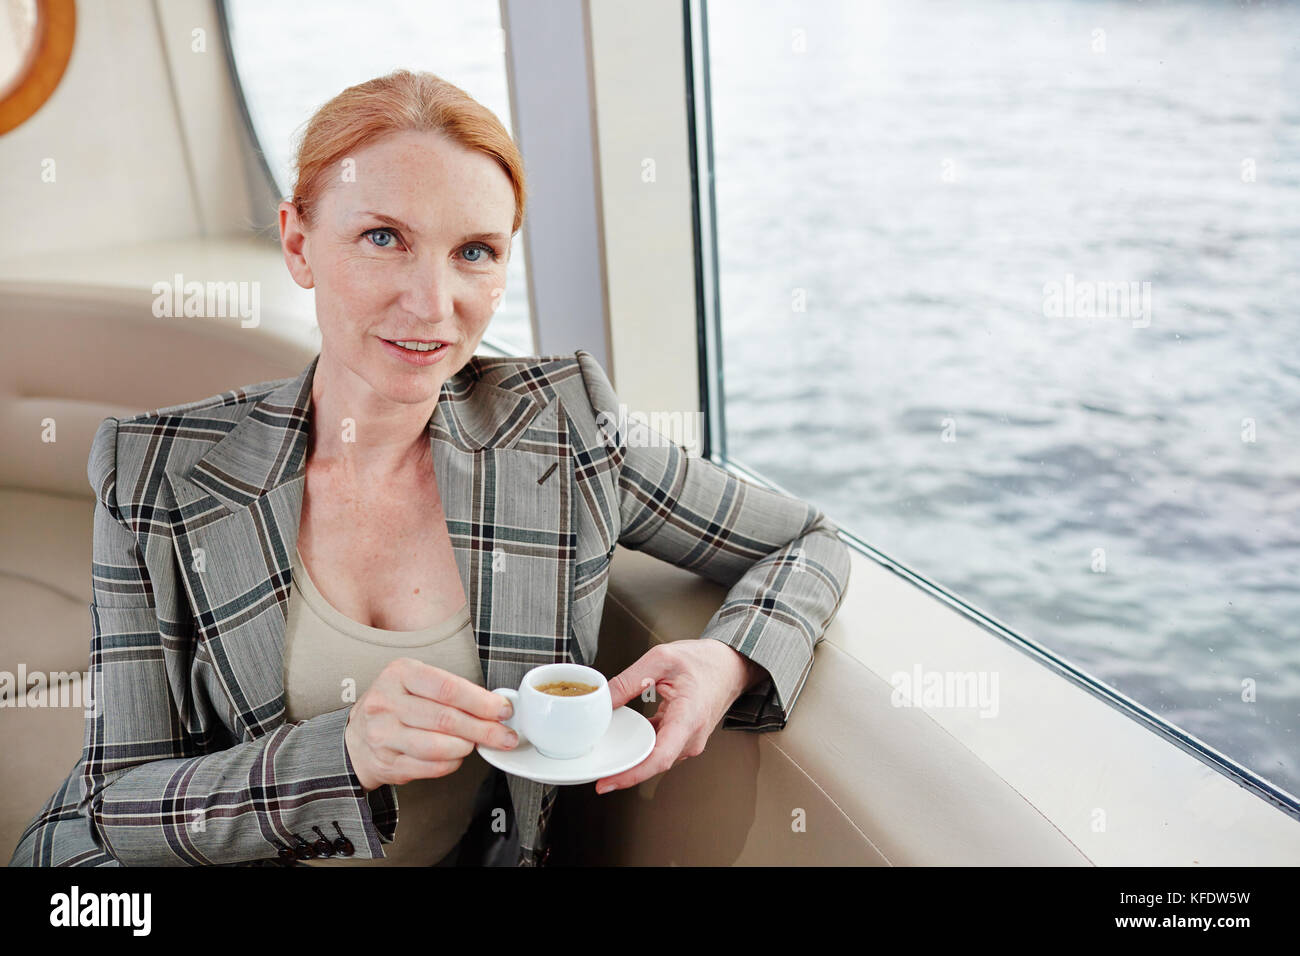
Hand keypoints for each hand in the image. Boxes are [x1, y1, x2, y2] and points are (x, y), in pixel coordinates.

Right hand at [344, 658, 518, 790]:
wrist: (356, 737)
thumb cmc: (397, 705)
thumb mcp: (416, 683)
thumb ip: (452, 691)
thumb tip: (495, 708)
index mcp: (400, 673)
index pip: (447, 688)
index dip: (481, 701)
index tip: (503, 710)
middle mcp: (387, 702)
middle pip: (446, 719)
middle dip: (483, 729)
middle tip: (504, 736)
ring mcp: (382, 735)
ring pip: (438, 746)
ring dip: (466, 747)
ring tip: (476, 744)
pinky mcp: (386, 763)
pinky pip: (429, 767)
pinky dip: (451, 764)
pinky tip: (456, 757)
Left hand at [594, 639, 762, 793]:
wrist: (730, 665)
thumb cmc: (704, 661)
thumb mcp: (661, 658)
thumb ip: (628, 680)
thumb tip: (604, 701)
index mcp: (688, 718)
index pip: (660, 758)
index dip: (632, 775)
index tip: (608, 782)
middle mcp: (691, 736)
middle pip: (653, 763)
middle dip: (623, 770)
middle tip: (595, 768)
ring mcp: (689, 740)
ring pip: (655, 758)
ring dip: (632, 758)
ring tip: (605, 755)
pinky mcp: (684, 739)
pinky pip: (659, 749)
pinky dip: (641, 747)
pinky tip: (625, 738)